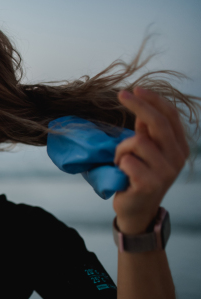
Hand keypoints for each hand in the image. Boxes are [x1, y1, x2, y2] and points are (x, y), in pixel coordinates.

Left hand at [113, 87, 188, 233]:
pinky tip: (122, 175)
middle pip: (158, 122)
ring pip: (137, 142)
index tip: (136, 88)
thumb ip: (146, 132)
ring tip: (121, 163)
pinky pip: (127, 160)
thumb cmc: (138, 176)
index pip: (170, 116)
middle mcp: (178, 157)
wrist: (136, 210)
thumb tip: (142, 109)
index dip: (154, 100)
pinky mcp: (150, 183)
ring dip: (121, 150)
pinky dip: (119, 164)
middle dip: (138, 105)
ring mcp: (166, 171)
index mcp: (179, 146)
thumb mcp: (145, 152)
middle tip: (121, 94)